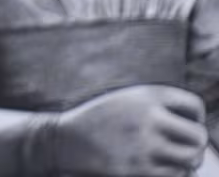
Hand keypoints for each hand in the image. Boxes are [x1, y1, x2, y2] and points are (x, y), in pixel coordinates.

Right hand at [51, 85, 206, 175]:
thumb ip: (159, 106)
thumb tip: (198, 128)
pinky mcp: (138, 169)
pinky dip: (174, 173)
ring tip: (178, 160)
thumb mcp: (127, 100)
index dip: (196, 118)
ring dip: (188, 161)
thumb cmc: (101, 120)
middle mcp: (148, 117)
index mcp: (146, 95)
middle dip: (196, 144)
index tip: (185, 125)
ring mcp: (144, 144)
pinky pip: (175, 175)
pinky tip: (162, 168)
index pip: (195, 106)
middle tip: (186, 148)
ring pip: (191, 158)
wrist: (65, 140)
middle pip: (198, 136)